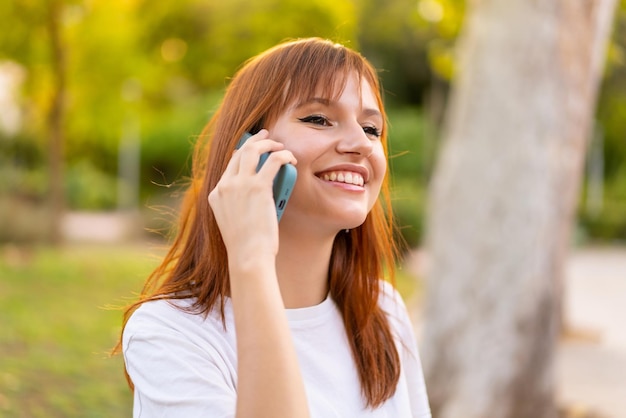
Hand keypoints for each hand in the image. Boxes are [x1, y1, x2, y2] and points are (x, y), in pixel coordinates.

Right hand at [208, 130, 296, 267]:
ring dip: (268, 144)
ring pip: (253, 150)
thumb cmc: (246, 246)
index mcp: (216, 194)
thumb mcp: (234, 222)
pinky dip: (283, 155)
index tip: (252, 148)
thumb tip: (255, 196)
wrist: (248, 256)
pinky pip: (273, 161)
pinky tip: (290, 158)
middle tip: (266, 137)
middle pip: (239, 152)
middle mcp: (225, 185)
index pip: (229, 165)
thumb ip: (238, 206)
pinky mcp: (258, 187)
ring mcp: (239, 184)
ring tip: (280, 145)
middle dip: (254, 141)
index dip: (242, 153)